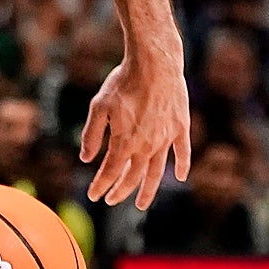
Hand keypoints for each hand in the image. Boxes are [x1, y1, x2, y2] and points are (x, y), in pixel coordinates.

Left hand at [81, 49, 189, 209]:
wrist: (154, 63)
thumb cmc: (122, 82)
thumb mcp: (99, 106)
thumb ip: (92, 134)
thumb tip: (86, 158)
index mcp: (124, 141)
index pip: (110, 172)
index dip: (101, 186)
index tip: (93, 195)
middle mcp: (146, 145)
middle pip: (132, 176)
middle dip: (120, 191)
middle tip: (111, 200)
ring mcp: (166, 138)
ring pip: (157, 171)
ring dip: (148, 189)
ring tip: (141, 204)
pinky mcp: (180, 127)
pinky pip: (182, 152)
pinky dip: (182, 165)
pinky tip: (180, 176)